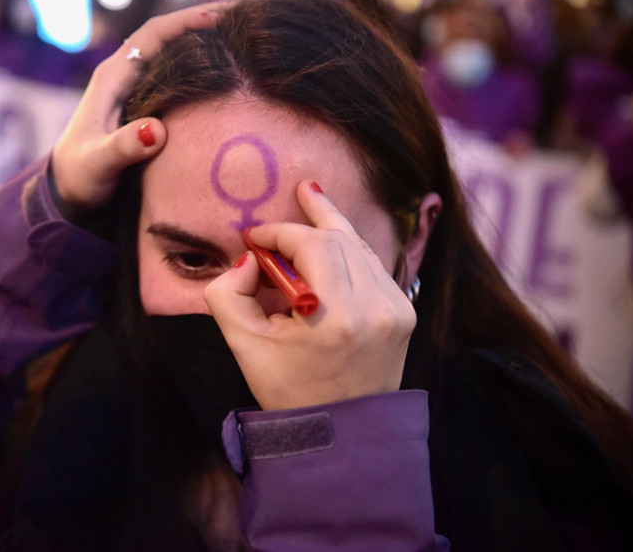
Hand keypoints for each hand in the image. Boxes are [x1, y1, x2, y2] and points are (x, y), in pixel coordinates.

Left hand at [51, 3, 227, 212]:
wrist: (66, 191)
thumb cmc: (80, 177)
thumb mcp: (99, 163)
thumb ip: (124, 148)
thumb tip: (157, 131)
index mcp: (112, 77)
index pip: (153, 35)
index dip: (186, 21)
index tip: (221, 16)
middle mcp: (122, 75)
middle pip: (166, 35)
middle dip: (202, 22)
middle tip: (244, 20)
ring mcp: (132, 88)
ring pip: (172, 53)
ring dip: (203, 42)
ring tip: (242, 39)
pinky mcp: (141, 104)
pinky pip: (174, 75)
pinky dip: (199, 67)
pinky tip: (224, 74)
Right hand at [203, 181, 415, 410]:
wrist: (342, 433)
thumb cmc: (289, 390)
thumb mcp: (243, 345)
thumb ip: (229, 294)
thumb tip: (249, 260)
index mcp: (336, 317)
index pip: (312, 245)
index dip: (279, 232)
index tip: (253, 237)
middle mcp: (374, 307)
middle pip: (338, 238)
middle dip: (305, 223)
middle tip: (288, 203)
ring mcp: (396, 310)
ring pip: (359, 246)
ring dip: (330, 228)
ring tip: (312, 198)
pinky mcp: (404, 314)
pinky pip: (372, 266)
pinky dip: (348, 251)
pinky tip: (331, 241)